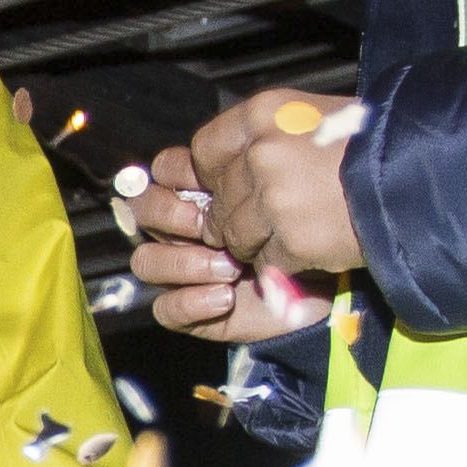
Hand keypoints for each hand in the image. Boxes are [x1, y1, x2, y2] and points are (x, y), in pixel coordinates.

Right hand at [119, 149, 333, 347]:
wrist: (323, 290)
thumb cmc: (304, 234)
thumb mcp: (284, 195)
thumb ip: (255, 173)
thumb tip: (243, 155)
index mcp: (200, 194)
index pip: (163, 170)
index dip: (178, 174)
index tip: (213, 182)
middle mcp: (182, 230)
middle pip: (143, 211)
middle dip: (172, 216)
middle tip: (210, 226)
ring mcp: (181, 270)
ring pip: (145, 261)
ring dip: (184, 262)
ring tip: (230, 269)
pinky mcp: (188, 311)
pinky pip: (164, 308)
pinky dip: (191, 302)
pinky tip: (226, 298)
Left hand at [182, 88, 366, 281]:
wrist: (430, 174)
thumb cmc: (378, 143)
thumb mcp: (317, 117)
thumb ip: (268, 135)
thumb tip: (230, 165)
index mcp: (264, 114)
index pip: (203, 151)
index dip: (217, 175)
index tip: (237, 184)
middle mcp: (262, 153)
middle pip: (220, 201)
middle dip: (241, 215)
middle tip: (278, 215)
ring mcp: (275, 199)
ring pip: (236, 237)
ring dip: (262, 243)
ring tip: (299, 231)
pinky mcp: (293, 240)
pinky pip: (267, 263)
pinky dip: (286, 264)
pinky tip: (314, 247)